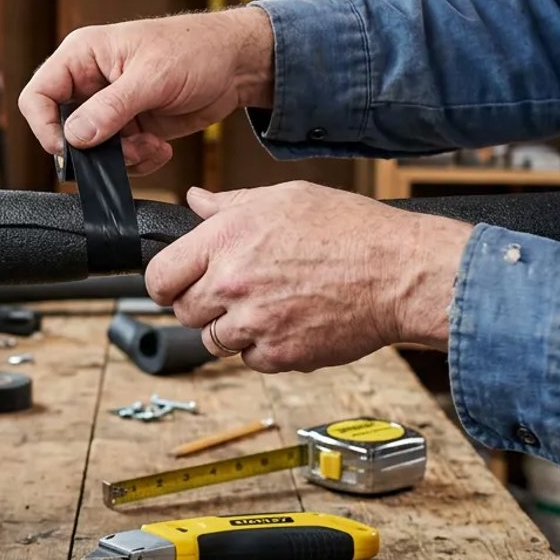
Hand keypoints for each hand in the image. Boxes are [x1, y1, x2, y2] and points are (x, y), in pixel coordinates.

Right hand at [18, 7, 274, 175]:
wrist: (237, 64)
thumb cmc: (196, 49)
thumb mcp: (152, 77)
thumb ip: (111, 109)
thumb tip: (74, 138)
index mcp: (83, 56)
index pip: (38, 95)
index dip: (45, 126)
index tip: (69, 148)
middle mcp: (90, 83)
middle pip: (63, 129)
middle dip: (93, 149)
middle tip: (123, 150)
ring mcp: (110, 108)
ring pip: (93, 150)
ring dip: (121, 158)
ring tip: (151, 145)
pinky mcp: (131, 127)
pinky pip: (118, 158)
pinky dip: (138, 161)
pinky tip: (161, 146)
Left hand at [145, 182, 473, 372]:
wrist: (400, 273)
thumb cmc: (351, 230)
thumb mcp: (284, 198)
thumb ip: (229, 205)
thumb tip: (195, 201)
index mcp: (225, 241)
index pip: (159, 277)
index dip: (167, 282)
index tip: (180, 282)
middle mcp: (232, 284)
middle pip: (183, 312)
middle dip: (203, 304)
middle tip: (237, 291)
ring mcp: (254, 324)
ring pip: (213, 341)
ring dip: (232, 329)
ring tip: (269, 305)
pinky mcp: (279, 355)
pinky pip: (250, 360)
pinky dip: (264, 348)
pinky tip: (290, 322)